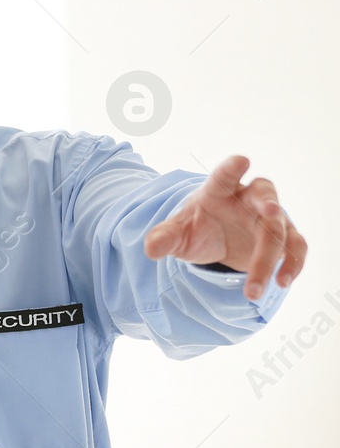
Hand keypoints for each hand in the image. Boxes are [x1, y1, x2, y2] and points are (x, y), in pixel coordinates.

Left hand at [143, 155, 306, 299]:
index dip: (232, 168)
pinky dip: (292, 264)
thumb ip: (164, 237)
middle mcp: (249, 199)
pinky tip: (282, 283)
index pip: (224, 176)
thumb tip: (151, 249)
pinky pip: (296, 247)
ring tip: (260, 287)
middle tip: (270, 212)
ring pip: (280, 230)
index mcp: (218, 190)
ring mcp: (270, 217)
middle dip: (269, 203)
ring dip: (272, 258)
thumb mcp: (176, 233)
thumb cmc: (196, 228)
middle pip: (264, 196)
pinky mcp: (284, 237)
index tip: (242, 160)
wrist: (214, 240)